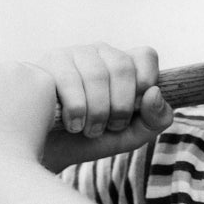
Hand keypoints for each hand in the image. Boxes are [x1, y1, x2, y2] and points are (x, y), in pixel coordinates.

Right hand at [36, 43, 173, 171]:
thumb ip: (155, 119)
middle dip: (120, 106)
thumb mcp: (131, 135)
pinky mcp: (49, 62)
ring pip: (97, 74)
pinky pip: (69, 79)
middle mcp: (100, 53)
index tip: (135, 109)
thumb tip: (154, 93)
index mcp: (124, 64)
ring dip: (97, 111)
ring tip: (88, 130)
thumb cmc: (90, 139)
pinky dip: (77, 109)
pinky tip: (73, 124)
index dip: (145, 82)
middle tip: (109, 127)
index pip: (146, 55)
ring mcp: (74, 53)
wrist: (49, 151)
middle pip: (122, 67)